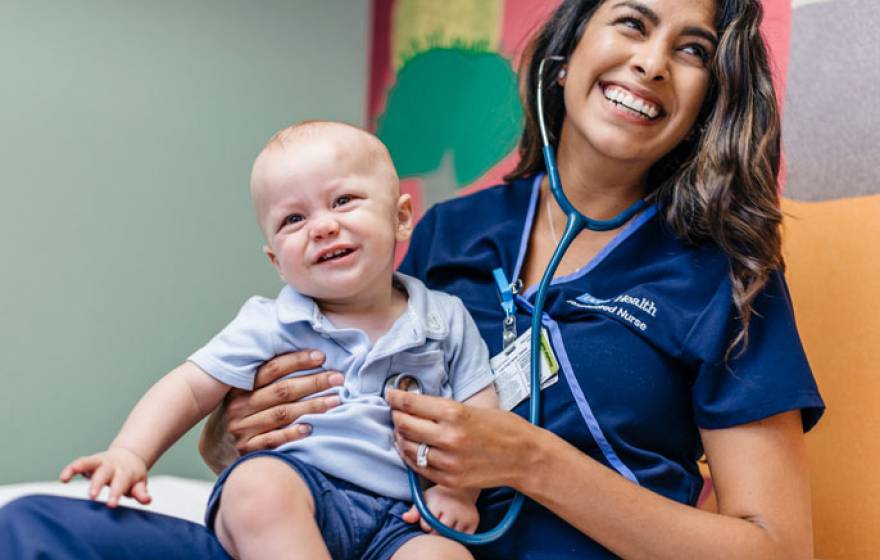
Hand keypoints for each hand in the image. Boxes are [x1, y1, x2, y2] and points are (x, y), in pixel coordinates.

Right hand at [59, 447, 150, 507]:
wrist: (129, 457)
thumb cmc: (132, 476)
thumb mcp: (139, 483)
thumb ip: (141, 492)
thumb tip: (147, 500)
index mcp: (126, 473)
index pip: (121, 484)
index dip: (116, 494)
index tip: (111, 505)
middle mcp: (112, 466)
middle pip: (104, 474)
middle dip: (97, 484)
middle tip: (92, 496)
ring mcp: (100, 463)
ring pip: (89, 462)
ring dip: (79, 468)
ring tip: (66, 477)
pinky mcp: (89, 462)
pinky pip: (79, 463)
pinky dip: (70, 469)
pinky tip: (62, 478)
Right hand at [199, 350, 344, 472]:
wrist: (215, 448)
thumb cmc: (239, 414)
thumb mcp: (243, 392)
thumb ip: (265, 378)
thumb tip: (305, 356)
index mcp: (240, 387)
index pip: (272, 369)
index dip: (297, 361)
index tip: (321, 356)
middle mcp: (240, 406)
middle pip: (282, 390)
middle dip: (314, 382)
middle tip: (338, 378)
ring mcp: (243, 429)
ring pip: (283, 414)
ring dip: (312, 406)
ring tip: (336, 400)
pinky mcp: (248, 450)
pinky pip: (274, 440)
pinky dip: (293, 434)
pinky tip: (311, 427)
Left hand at [388, 390, 539, 490]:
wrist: (524, 457)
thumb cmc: (503, 428)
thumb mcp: (473, 408)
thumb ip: (444, 408)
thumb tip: (416, 403)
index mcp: (455, 413)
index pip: (411, 403)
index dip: (396, 397)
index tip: (390, 394)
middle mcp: (448, 437)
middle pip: (405, 425)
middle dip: (396, 416)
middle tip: (395, 411)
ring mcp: (448, 462)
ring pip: (408, 448)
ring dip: (400, 438)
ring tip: (402, 430)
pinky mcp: (449, 480)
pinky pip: (419, 468)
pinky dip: (411, 457)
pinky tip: (412, 449)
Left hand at [402, 485, 479, 533]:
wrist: (462, 489)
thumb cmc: (439, 496)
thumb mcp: (425, 498)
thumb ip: (415, 510)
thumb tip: (405, 518)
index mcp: (438, 502)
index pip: (427, 525)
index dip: (425, 525)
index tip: (428, 519)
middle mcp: (453, 508)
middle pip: (440, 533)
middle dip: (435, 533)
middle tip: (437, 524)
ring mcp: (465, 516)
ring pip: (452, 537)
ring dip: (447, 534)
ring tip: (447, 523)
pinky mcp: (474, 522)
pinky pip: (463, 538)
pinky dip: (458, 536)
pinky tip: (455, 526)